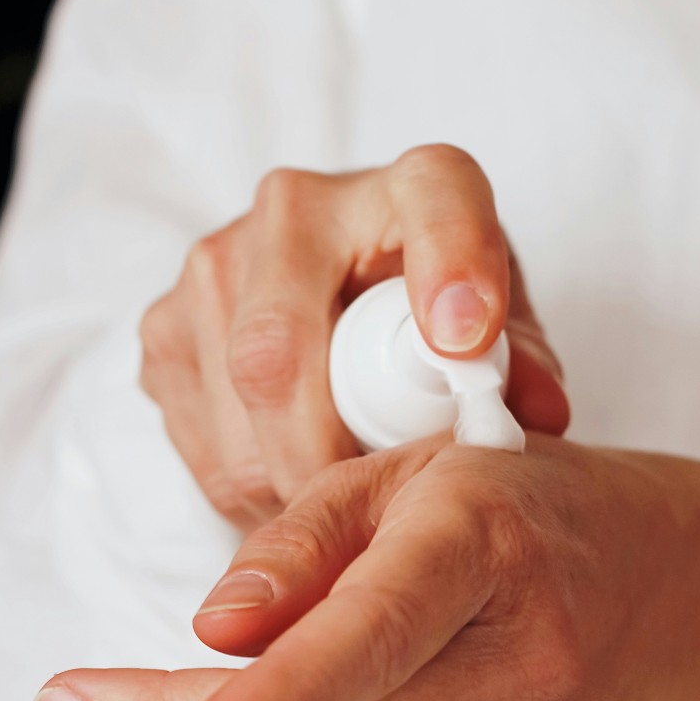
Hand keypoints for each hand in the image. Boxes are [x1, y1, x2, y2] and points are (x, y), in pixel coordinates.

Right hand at [138, 144, 568, 535]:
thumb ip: (522, 368)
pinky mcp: (163, 327)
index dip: (450, 264)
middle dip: (324, 453)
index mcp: (409, 185)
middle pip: (282, 345)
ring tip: (337, 508)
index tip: (465, 339)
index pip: (435, 198)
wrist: (336, 303)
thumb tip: (536, 413)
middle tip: (366, 515)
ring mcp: (213, 263)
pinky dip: (246, 484)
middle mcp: (295, 206)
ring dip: (284, 480)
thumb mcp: (500, 337)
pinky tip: (290, 486)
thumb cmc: (435, 321)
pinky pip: (196, 434)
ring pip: (234, 403)